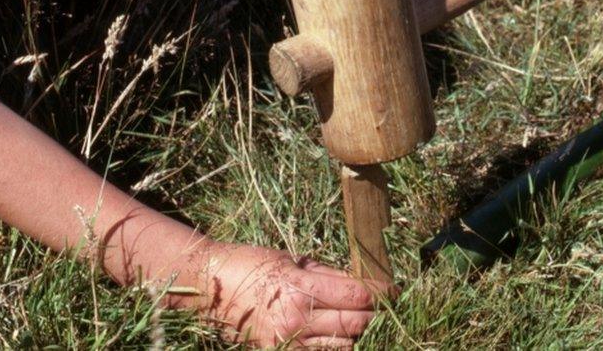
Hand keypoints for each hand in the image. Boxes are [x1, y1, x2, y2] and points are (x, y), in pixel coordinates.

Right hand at [195, 244, 395, 347]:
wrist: (207, 289)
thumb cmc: (249, 264)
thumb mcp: (292, 260)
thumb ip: (328, 274)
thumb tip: (363, 280)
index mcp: (299, 289)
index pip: (357, 297)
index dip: (382, 293)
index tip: (395, 290)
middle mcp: (296, 321)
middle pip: (356, 324)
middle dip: (377, 314)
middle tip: (387, 306)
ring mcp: (288, 345)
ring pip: (344, 347)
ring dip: (360, 335)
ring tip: (367, 321)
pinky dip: (337, 348)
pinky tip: (343, 337)